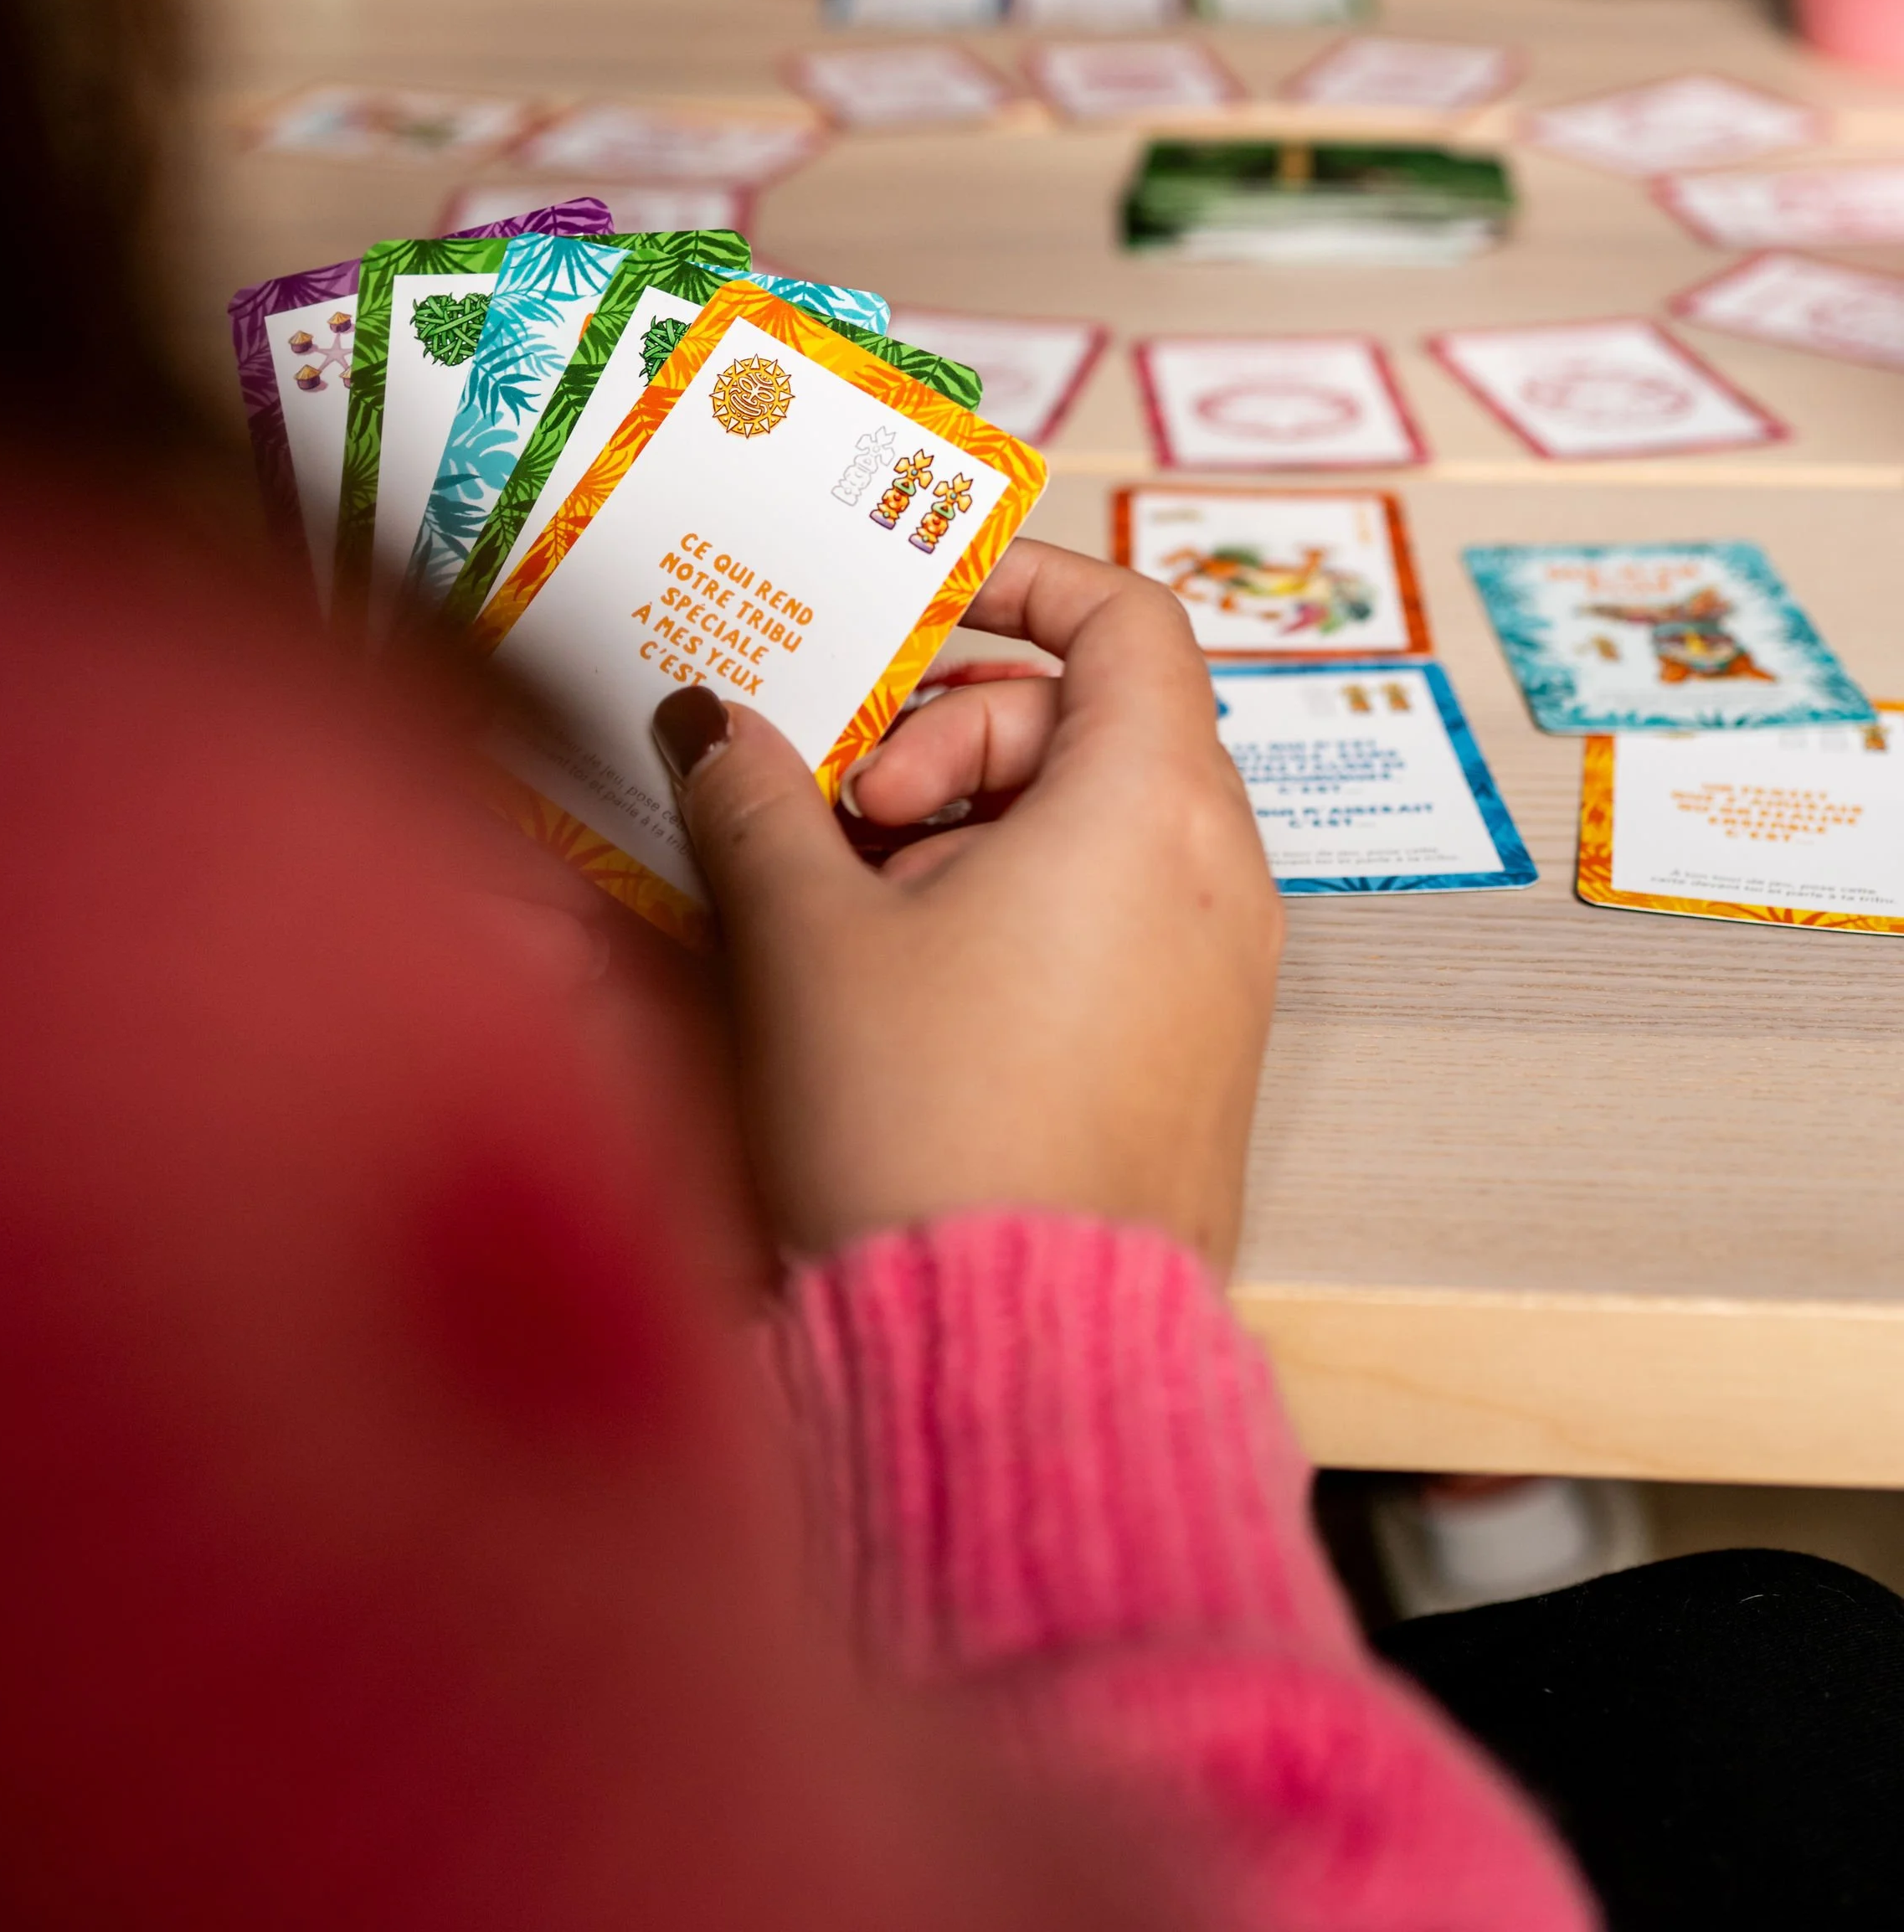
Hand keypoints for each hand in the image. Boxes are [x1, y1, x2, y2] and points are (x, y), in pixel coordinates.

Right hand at [650, 541, 1281, 1272]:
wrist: (1012, 1357)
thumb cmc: (924, 1127)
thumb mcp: (807, 937)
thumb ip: (756, 797)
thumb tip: (715, 722)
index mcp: (1152, 806)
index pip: (1124, 616)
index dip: (1018, 581)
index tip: (914, 606)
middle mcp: (1222, 874)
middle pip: (1094, 718)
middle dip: (955, 735)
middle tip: (850, 814)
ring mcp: (1224, 973)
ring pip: (1098, 825)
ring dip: (972, 829)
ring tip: (865, 914)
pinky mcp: (1198, 1057)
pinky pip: (1118, 919)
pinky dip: (1018, 907)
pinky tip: (913, 989)